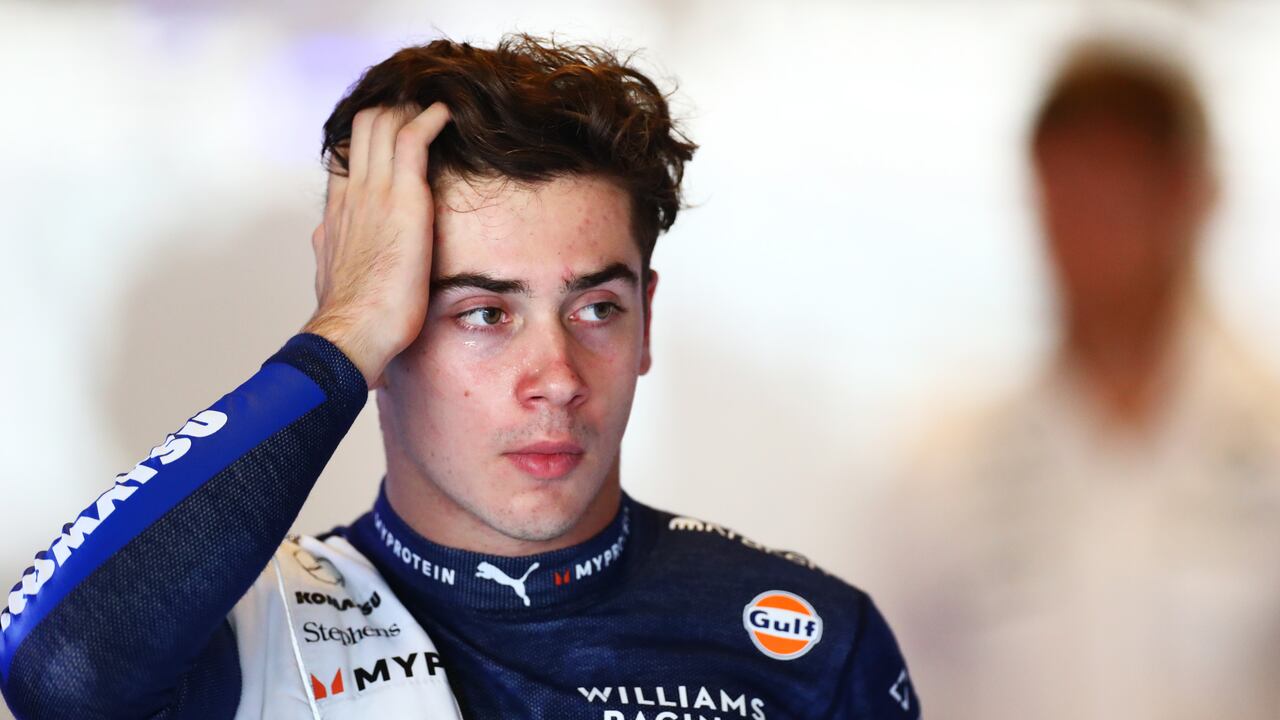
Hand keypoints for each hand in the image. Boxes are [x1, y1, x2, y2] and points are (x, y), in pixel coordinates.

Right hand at [302, 102, 450, 388]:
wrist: (354, 331)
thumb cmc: (353, 317)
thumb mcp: (333, 273)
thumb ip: (333, 247)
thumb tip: (330, 239)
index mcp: (338, 211)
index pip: (348, 155)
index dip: (371, 137)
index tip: (395, 132)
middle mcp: (352, 193)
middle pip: (364, 127)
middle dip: (393, 109)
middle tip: (422, 109)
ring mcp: (374, 192)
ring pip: (383, 122)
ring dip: (411, 108)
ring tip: (437, 105)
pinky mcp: (402, 197)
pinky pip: (412, 138)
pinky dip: (429, 118)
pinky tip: (446, 113)